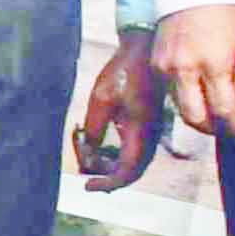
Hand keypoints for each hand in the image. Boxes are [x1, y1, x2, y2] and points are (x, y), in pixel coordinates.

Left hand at [75, 29, 165, 190]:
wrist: (144, 50)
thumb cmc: (123, 72)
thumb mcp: (101, 99)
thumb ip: (95, 130)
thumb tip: (89, 156)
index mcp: (142, 132)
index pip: (128, 172)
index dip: (108, 184)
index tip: (86, 185)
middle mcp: (150, 137)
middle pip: (130, 171)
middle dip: (106, 175)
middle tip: (84, 170)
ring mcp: (150, 132)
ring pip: (132, 162)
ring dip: (109, 164)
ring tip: (85, 149)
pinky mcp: (146, 125)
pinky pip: (132, 150)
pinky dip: (114, 153)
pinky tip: (96, 142)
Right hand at [156, 0, 234, 146]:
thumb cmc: (229, 18)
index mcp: (215, 64)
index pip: (224, 111)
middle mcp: (186, 69)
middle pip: (196, 119)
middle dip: (213, 128)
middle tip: (227, 126)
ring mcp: (166, 68)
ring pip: (181, 108)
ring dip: (199, 114)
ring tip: (214, 108)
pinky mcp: (155, 65)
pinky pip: (171, 93)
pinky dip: (186, 98)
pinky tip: (198, 88)